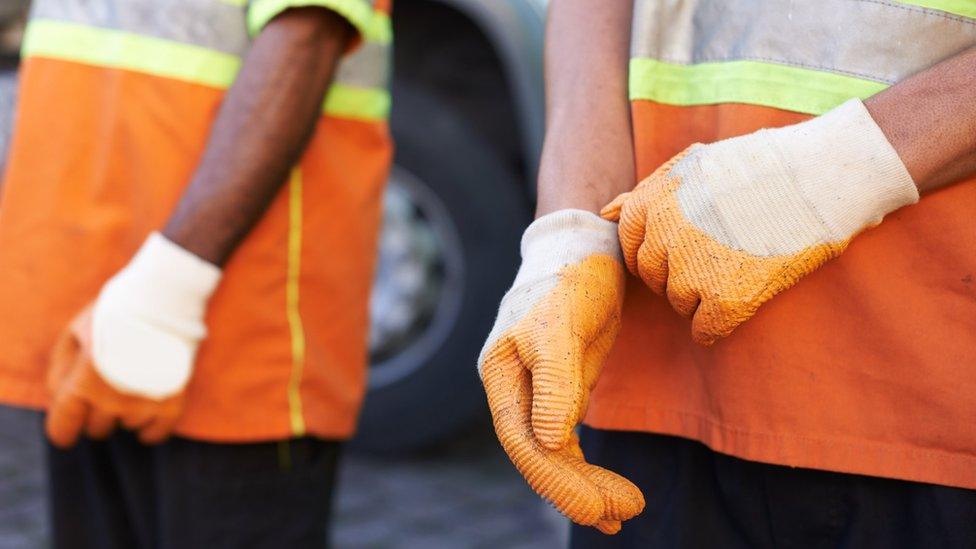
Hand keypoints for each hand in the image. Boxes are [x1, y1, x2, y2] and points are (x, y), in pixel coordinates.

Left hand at [46, 233, 220, 446]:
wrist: (165, 297)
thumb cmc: (114, 312)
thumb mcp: (74, 332)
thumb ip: (60, 370)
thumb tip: (61, 398)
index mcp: (83, 383)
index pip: (64, 428)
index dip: (64, 430)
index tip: (69, 429)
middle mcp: (113, 399)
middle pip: (98, 429)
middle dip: (97, 413)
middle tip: (108, 388)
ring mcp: (145, 402)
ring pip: (128, 427)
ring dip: (126, 411)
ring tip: (133, 383)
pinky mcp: (173, 400)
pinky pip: (157, 433)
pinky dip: (150, 428)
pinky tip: (148, 412)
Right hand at [479, 210, 643, 533]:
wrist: (585, 247)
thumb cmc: (569, 278)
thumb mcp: (562, 324)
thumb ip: (556, 381)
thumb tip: (551, 442)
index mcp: (501, 372)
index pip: (522, 439)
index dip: (556, 478)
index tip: (598, 506)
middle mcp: (513, 387)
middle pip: (538, 453)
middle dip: (576, 488)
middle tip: (621, 516)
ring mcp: (535, 390)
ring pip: (554, 452)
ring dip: (585, 485)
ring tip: (624, 512)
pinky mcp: (561, 389)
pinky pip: (567, 440)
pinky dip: (586, 467)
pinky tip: (609, 492)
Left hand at [602, 99, 918, 344]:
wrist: (824, 176)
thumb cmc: (763, 166)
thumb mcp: (694, 164)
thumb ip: (646, 192)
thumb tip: (605, 212)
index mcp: (651, 203)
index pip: (632, 246)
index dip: (660, 250)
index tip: (689, 245)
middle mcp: (663, 237)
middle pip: (654, 278)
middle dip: (679, 273)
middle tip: (720, 257)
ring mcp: (692, 270)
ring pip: (679, 304)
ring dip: (703, 296)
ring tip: (740, 267)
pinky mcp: (726, 300)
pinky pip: (705, 330)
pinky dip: (719, 324)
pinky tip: (744, 299)